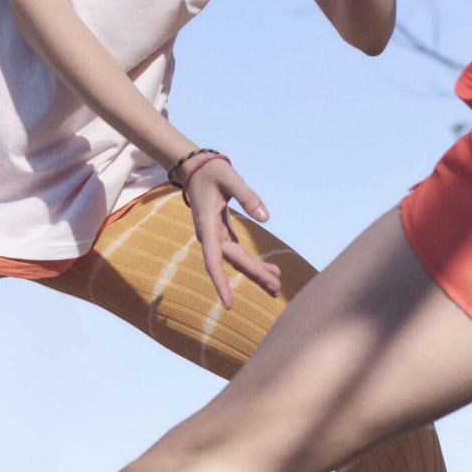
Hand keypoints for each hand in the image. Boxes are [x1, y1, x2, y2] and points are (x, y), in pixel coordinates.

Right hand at [181, 157, 281, 309]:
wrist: (194, 167)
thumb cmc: (211, 171)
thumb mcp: (230, 178)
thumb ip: (247, 197)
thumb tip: (266, 218)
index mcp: (207, 225)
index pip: (213, 260)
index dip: (220, 283)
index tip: (228, 304)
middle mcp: (210, 235)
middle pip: (232, 261)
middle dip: (254, 275)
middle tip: (276, 288)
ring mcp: (216, 235)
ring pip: (236, 259)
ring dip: (255, 271)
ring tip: (277, 285)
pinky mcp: (222, 232)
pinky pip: (238, 251)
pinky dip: (253, 261)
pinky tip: (270, 270)